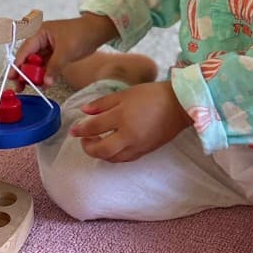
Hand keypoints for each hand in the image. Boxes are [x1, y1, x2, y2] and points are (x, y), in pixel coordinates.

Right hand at [9, 14, 114, 87]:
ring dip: (33, 75)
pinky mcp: (54, 54)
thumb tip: (46, 82)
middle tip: (19, 86)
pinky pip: (45, 66)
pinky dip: (44, 74)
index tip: (13, 77)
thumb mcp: (66, 51)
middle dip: (23, 72)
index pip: (25, 50)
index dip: (18, 64)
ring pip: (35, 63)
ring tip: (29, 88)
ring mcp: (47, 47)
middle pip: (27, 58)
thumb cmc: (81, 34)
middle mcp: (40, 39)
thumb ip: (54, 67)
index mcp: (39, 32)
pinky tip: (43, 84)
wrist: (97, 32)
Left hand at [69, 81, 191, 161]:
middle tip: (83, 140)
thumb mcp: (125, 94)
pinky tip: (111, 149)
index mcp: (122, 117)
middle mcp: (128, 136)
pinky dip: (113, 156)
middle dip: (88, 147)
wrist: (179, 105)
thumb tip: (84, 111)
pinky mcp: (145, 151)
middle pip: (102, 150)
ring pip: (112, 158)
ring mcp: (137, 146)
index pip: (95, 127)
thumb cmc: (152, 95)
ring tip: (95, 144)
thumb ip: (103, 103)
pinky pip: (124, 159)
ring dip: (100, 154)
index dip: (81, 129)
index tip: (74, 130)